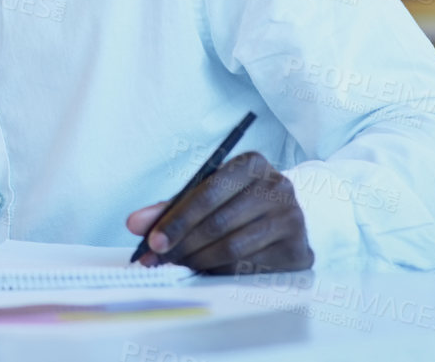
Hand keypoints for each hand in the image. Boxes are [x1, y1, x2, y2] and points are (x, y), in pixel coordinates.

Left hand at [126, 152, 312, 274]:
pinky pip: (251, 267)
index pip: (207, 191)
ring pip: (234, 247)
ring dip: (200, 261)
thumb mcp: (208, 193)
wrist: (284, 214)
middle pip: (219, 222)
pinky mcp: (299, 250)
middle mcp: (277, 186)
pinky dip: (222, 272)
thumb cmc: (237, 200)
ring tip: (180, 265)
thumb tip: (135, 224)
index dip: (177, 218)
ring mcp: (292, 218)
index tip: (153, 240)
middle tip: (159, 259)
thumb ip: (172, 206)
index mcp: (251, 163)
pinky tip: (207, 271)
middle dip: (183, 244)